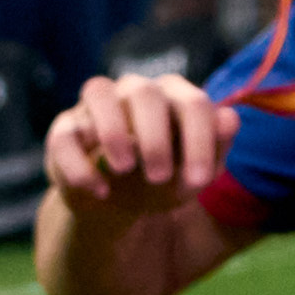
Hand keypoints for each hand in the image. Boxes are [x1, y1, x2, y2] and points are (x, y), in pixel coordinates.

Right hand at [41, 64, 227, 212]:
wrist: (118, 204)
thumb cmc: (164, 180)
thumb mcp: (193, 175)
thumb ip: (216, 148)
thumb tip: (230, 118)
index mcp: (174, 97)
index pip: (192, 103)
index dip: (199, 140)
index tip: (199, 182)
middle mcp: (134, 91)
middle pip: (144, 92)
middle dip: (154, 136)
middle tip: (159, 177)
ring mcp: (97, 106)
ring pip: (98, 90)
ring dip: (112, 130)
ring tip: (124, 169)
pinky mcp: (65, 129)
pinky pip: (64, 135)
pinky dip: (80, 164)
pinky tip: (100, 192)